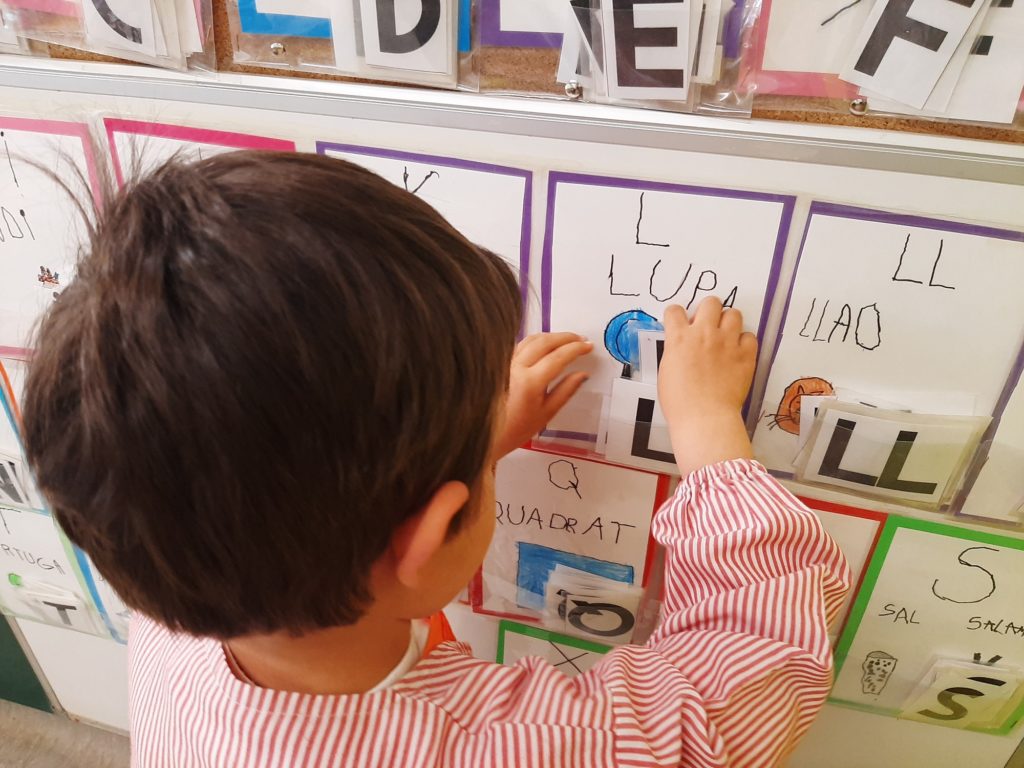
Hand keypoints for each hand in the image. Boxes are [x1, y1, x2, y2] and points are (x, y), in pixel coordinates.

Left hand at [494, 333, 593, 456]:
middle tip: (580, 339)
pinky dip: (536, 341)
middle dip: (566, 337)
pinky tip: (544, 346)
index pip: (558, 357)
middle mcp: (515, 368)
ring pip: (530, 339)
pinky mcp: (499, 363)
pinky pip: (520, 345)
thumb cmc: (516, 429)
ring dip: (551, 336)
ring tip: (566, 340)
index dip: (576, 348)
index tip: (588, 346)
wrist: (486, 434)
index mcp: (530, 382)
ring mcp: (505, 363)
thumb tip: (582, 374)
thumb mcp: (546, 413)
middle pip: (545, 342)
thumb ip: (566, 391)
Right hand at [658, 298, 756, 474]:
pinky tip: (738, 352)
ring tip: (725, 336)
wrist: (704, 417)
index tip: (679, 322)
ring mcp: (727, 342)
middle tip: (706, 326)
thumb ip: (676, 351)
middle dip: (708, 311)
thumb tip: (683, 347)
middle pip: (710, 302)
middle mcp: (704, 334)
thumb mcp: (667, 371)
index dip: (676, 315)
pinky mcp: (746, 355)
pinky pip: (750, 336)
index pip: (675, 311)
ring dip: (728, 322)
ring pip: (733, 313)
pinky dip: (744, 342)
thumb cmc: (679, 402)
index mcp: (679, 338)